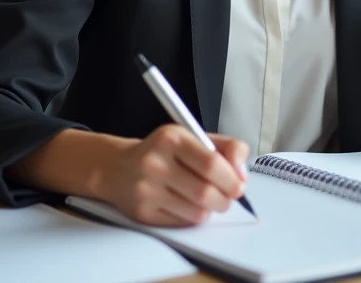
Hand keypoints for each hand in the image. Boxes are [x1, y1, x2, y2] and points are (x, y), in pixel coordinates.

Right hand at [100, 124, 248, 226]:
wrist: (118, 168)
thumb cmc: (164, 152)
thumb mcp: (193, 137)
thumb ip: (226, 148)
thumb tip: (242, 175)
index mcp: (171, 138)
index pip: (212, 163)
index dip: (231, 179)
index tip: (238, 185)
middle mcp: (155, 162)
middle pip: (206, 192)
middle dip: (225, 199)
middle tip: (227, 197)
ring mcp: (146, 189)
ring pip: (197, 212)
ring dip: (210, 210)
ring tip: (207, 200)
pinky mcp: (143, 213)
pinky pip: (182, 223)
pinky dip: (193, 217)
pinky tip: (187, 204)